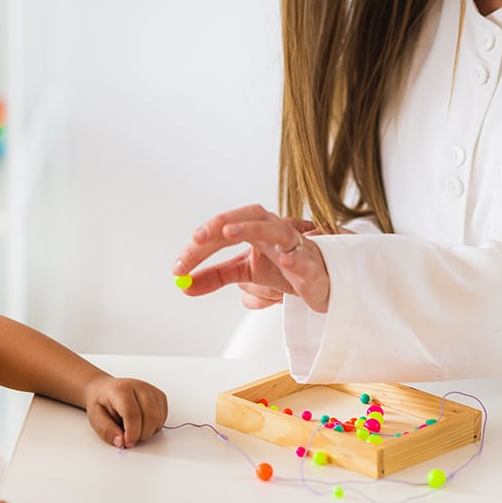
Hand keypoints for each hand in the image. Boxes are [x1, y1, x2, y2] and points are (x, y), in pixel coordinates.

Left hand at [84, 376, 167, 448]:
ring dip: (148, 431)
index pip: (132, 412)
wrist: (105, 389)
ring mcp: (151, 390)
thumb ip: (107, 431)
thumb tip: (121, 442)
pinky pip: (163, 417)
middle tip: (130, 439)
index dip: (132, 432)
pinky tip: (142, 424)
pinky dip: (154, 426)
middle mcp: (139, 386)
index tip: (128, 443)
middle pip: (150, 416)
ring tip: (134, 430)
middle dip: (142, 434)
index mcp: (120, 390)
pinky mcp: (159, 396)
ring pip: (159, 418)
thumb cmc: (101, 402)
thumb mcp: (96, 418)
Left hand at [171, 204, 331, 312]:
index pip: (223, 231)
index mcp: (256, 231)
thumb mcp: (245, 274)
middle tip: (196, 237)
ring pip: (276, 229)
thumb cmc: (284, 270)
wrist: (323, 283)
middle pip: (249, 216)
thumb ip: (215, 276)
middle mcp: (275, 232)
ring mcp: (296, 246)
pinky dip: (294, 258)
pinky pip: (304, 260)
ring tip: (228, 233)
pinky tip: (282, 260)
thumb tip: (184, 286)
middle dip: (221, 223)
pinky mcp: (313, 267)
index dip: (198, 248)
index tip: (178, 268)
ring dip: (252, 228)